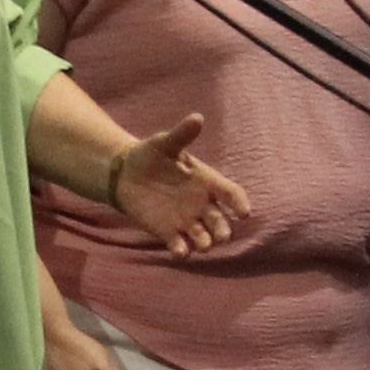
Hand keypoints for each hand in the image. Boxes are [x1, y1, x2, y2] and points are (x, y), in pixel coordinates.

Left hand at [110, 113, 246, 257]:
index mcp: (207, 182)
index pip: (231, 194)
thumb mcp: (164, 143)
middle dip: (223, 230)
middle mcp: (202, 205)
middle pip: (220, 222)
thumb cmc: (150, 155)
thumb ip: (181, 135)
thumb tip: (197, 117)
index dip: (239, 203)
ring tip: (204, 245)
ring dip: (205, 243)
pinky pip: (179, 244)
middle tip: (222, 235)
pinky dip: (182, 249)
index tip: (244, 211)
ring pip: (204, 237)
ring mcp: (187, 220)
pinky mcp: (169, 232)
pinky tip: (180, 251)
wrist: (124, 172)